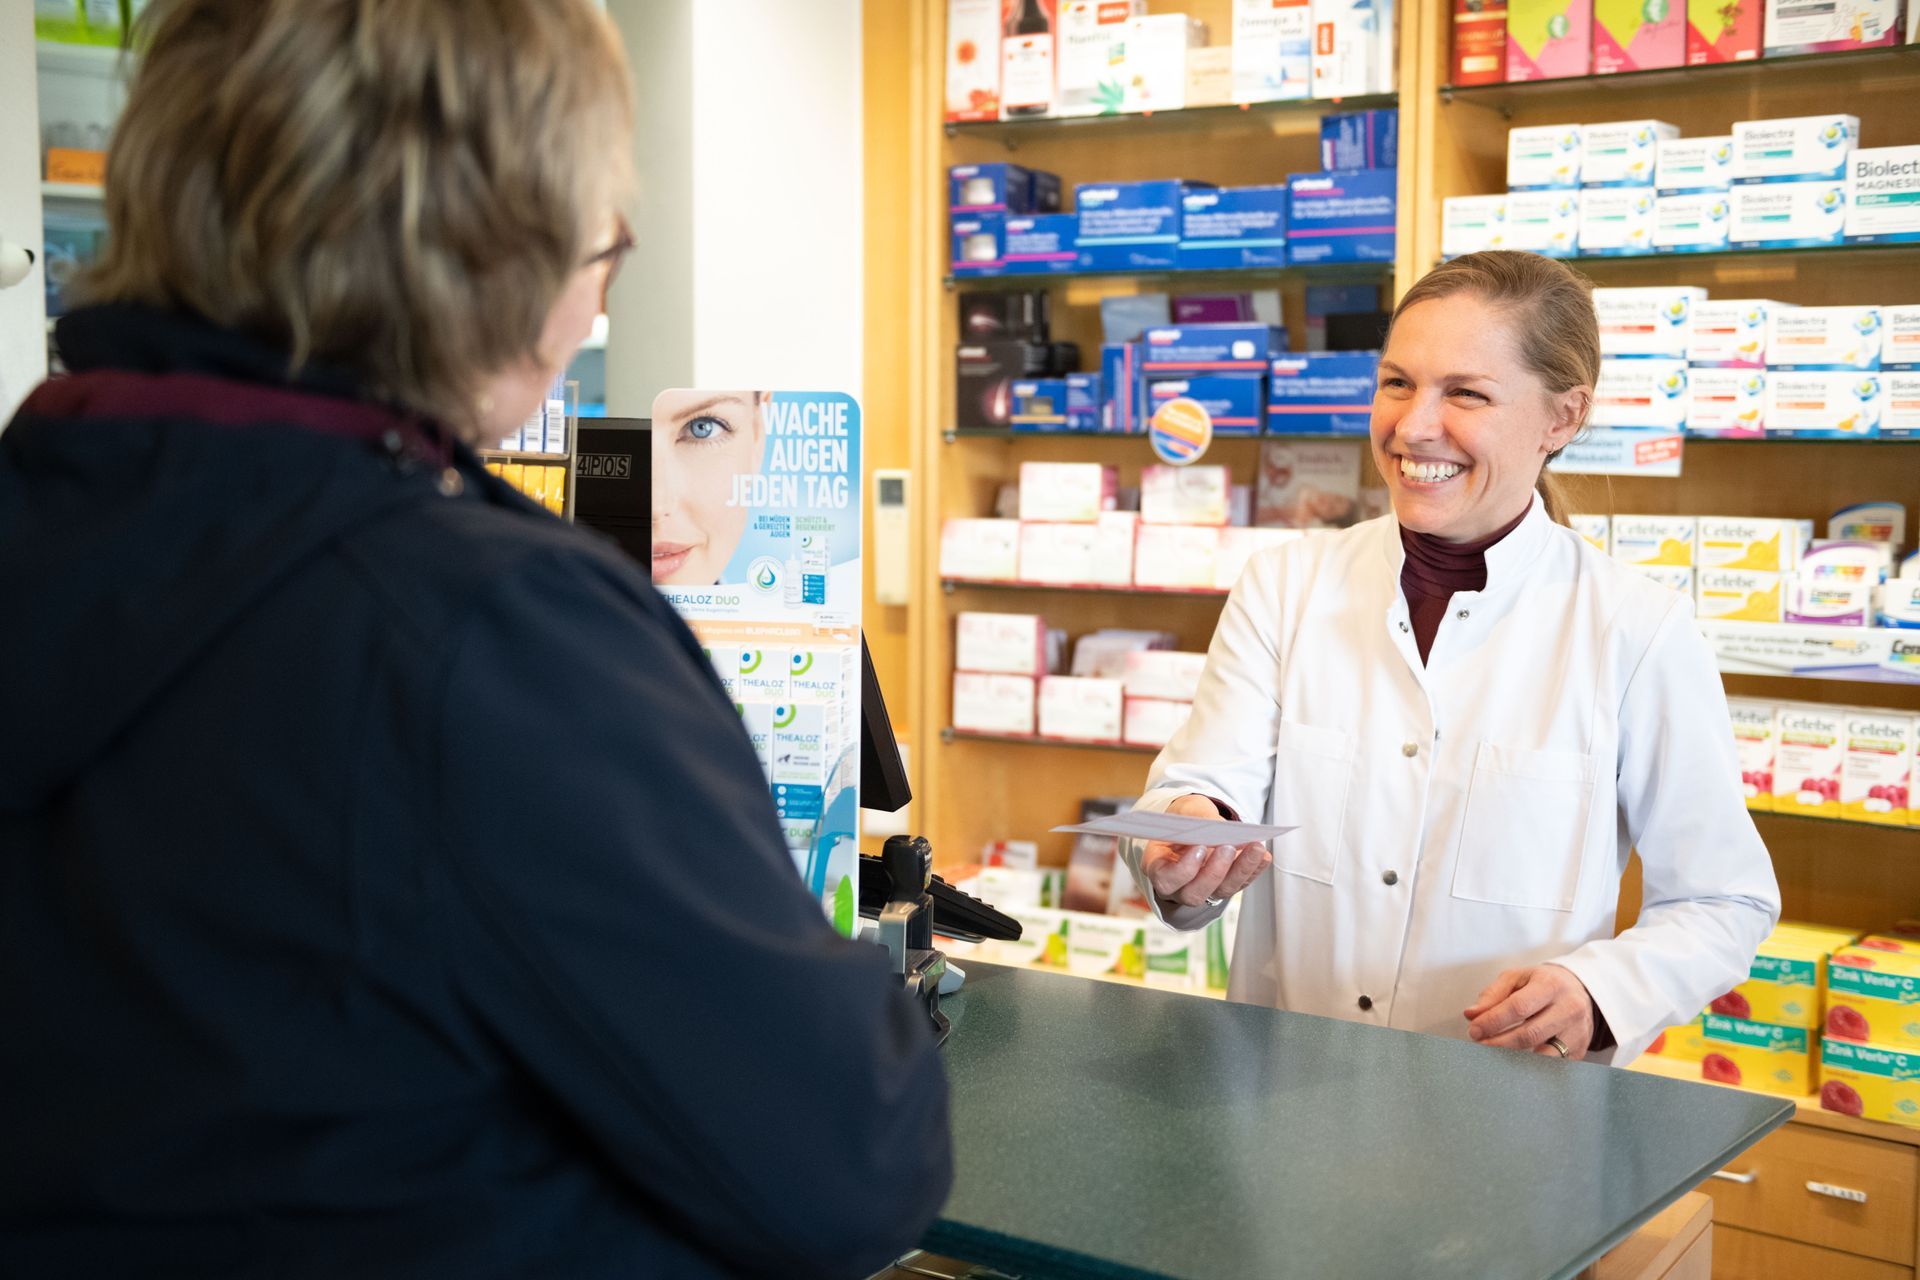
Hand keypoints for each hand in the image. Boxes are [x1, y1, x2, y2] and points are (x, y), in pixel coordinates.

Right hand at [1140, 793, 1271, 909]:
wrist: (1195, 823)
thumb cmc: (1184, 818)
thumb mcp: (1184, 811)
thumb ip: (1197, 819)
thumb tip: (1218, 828)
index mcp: (1158, 867)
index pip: (1165, 880)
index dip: (1183, 870)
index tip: (1199, 848)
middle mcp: (1179, 885)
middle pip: (1194, 893)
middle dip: (1214, 872)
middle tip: (1227, 847)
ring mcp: (1204, 889)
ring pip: (1221, 891)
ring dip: (1240, 870)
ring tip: (1255, 848)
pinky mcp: (1225, 886)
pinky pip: (1240, 884)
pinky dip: (1253, 870)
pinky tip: (1262, 856)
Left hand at [1463, 964, 1594, 1060]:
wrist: (1581, 991)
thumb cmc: (1543, 984)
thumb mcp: (1517, 978)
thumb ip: (1492, 995)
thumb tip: (1471, 1015)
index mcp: (1550, 985)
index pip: (1518, 1007)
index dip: (1492, 1021)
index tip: (1474, 1030)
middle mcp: (1569, 1009)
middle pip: (1529, 1034)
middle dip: (1499, 1043)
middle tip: (1480, 1044)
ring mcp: (1577, 1032)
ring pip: (1542, 1055)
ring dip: (1513, 1058)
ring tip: (1494, 1055)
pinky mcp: (1579, 1051)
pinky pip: (1551, 1065)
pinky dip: (1529, 1066)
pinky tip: (1513, 1062)